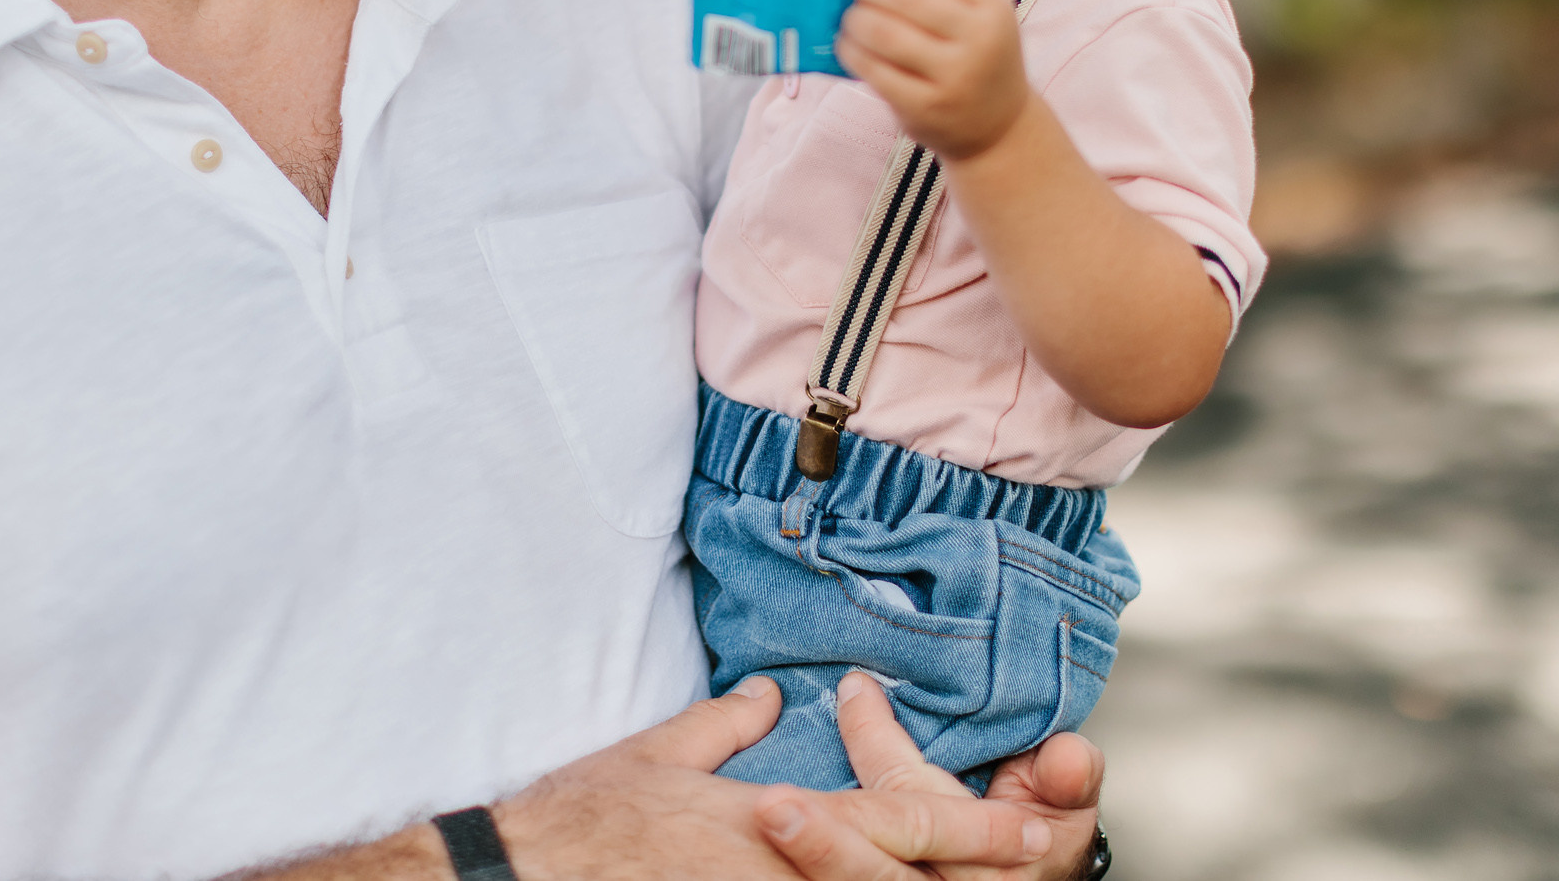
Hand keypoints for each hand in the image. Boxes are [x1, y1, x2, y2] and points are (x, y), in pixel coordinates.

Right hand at [495, 678, 1054, 880]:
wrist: (523, 874)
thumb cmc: (587, 817)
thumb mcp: (662, 754)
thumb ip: (727, 725)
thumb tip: (766, 695)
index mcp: (772, 822)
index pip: (889, 823)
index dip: (965, 830)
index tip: (1027, 832)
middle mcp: (779, 876)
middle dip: (970, 877)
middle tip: (1035, 862)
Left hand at [836, 0, 1027, 162]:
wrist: (999, 128)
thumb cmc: (978, 59)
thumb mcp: (982, 17)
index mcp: (993, 6)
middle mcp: (979, 39)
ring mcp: (953, 76)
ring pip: (885, 33)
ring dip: (856, 19)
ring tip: (850, 18)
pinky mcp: (925, 108)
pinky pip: (875, 71)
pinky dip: (852, 52)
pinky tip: (847, 46)